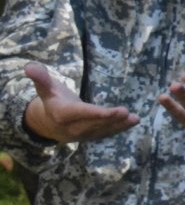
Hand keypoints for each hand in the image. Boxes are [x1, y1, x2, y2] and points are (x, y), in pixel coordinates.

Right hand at [21, 62, 138, 142]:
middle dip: (110, 119)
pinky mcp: (91, 137)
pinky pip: (106, 134)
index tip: (110, 111)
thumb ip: (40, 77)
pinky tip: (134, 122)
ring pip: (102, 130)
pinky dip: (120, 129)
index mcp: (61, 114)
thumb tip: (29, 66)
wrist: (48, 123)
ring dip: (119, 125)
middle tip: (127, 112)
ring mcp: (82, 135)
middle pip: (93, 123)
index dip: (95, 113)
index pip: (80, 114)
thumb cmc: (52, 99)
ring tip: (135, 119)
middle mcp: (71, 128)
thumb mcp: (46, 87)